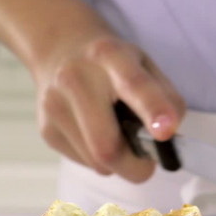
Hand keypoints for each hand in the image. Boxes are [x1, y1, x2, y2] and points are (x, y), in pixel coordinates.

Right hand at [0, 0, 185, 182]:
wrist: (59, 49)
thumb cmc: (113, 64)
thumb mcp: (146, 65)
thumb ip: (166, 98)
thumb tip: (169, 137)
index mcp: (111, 56)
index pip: (134, 85)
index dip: (153, 110)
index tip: (166, 131)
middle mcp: (76, 78)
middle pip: (106, 145)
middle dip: (135, 166)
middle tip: (148, 162)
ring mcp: (54, 106)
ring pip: (96, 162)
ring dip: (118, 162)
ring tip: (119, 136)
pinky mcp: (46, 129)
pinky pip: (83, 161)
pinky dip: (99, 158)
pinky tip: (97, 133)